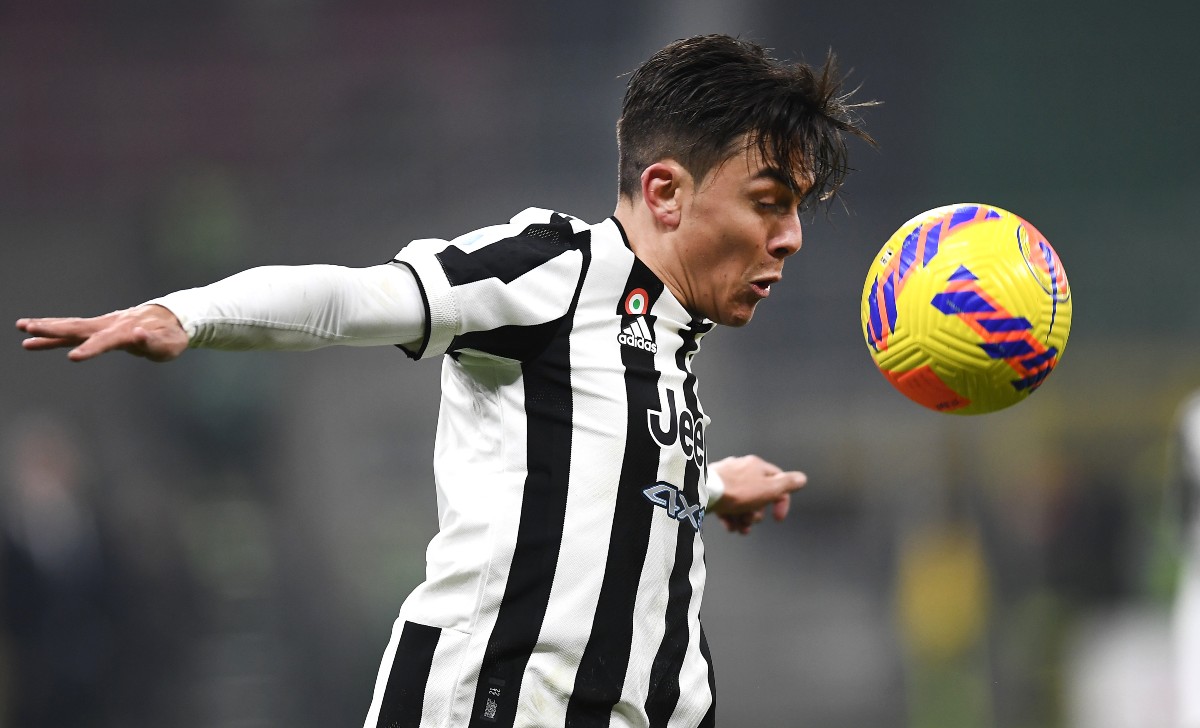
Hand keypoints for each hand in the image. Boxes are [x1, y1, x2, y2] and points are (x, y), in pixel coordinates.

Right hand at [17, 304, 188, 361]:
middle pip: (78, 327)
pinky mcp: (98, 329)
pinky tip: (32, 339)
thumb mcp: (168, 344)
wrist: (170, 320)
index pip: (105, 341)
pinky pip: (72, 330)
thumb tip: (138, 334)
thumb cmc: (170, 337)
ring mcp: (102, 325)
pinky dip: (53, 333)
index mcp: (126, 331)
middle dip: (54, 330)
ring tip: (21, 327)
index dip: (90, 349)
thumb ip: (152, 341)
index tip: (73, 357)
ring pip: (71, 326)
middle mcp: (109, 325)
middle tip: (28, 329)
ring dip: (47, 328)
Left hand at [710, 454, 806, 534]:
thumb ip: (787, 483)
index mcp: (757, 466)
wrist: (704, 493)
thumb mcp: (769, 488)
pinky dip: (731, 517)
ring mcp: (726, 478)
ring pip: (742, 502)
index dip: (782, 502)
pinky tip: (730, 526)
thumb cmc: (738, 491)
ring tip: (740, 528)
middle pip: (758, 495)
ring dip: (744, 518)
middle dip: (757, 513)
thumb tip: (802, 479)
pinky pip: (727, 504)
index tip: (778, 519)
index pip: (778, 483)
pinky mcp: (713, 489)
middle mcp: (742, 468)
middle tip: (751, 521)